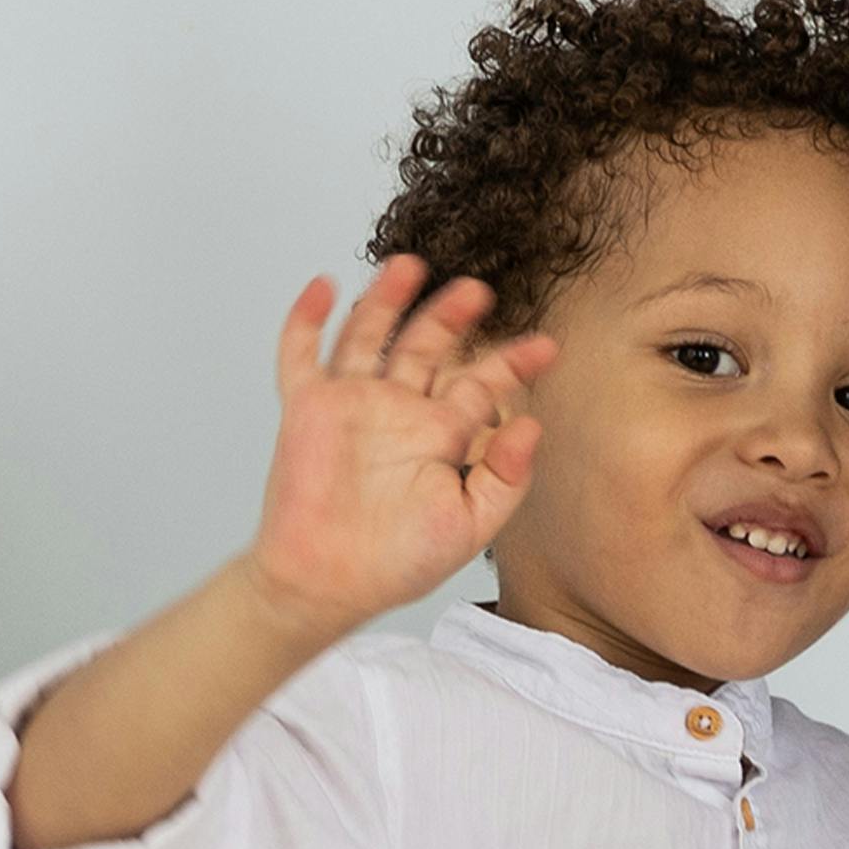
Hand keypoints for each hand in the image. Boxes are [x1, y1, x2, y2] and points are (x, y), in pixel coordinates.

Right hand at [248, 258, 554, 640]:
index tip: (547, 347)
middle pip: (427, 346)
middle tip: (478, 290)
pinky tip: (324, 286)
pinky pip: (302, 355)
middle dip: (451, 316)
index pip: (482, 385)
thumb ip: (506, 478)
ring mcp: (352, 405)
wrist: (327, 582)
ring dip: (387, 300)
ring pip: (369, 336)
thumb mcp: (470, 526)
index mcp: (441, 435)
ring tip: (409, 265)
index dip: (514, 364)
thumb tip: (532, 427)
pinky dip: (308, 320)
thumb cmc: (395, 563)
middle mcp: (398, 411)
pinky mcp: (307, 409)